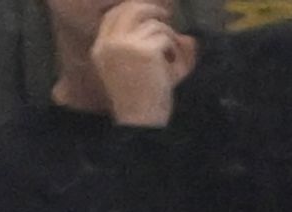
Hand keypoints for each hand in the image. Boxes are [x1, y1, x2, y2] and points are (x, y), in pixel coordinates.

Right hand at [92, 0, 195, 128]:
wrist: (141, 121)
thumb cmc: (144, 102)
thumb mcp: (147, 73)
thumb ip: (162, 52)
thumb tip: (189, 38)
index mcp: (101, 48)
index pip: (114, 15)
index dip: (133, 9)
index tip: (151, 15)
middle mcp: (110, 43)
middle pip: (131, 9)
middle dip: (152, 10)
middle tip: (168, 17)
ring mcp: (125, 45)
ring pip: (155, 25)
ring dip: (170, 39)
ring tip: (172, 60)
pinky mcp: (145, 51)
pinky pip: (166, 38)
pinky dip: (175, 51)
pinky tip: (173, 69)